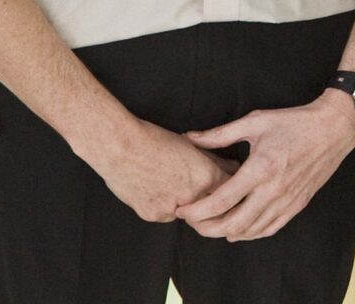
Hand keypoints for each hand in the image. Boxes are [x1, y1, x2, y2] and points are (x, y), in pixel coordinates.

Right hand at [80, 118, 236, 222]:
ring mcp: (173, 209)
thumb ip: (214, 160)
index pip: (231, 189)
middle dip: (214, 200)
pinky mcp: (153, 215)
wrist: (121, 147)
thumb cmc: (156, 140)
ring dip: (191, 204)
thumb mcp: (192, 145)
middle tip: (208, 190)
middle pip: (213, 205)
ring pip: (190, 213)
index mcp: (207, 176)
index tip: (234, 186)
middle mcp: (193, 196)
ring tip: (178, 185)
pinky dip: (169, 206)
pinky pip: (168, 214)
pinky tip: (161, 190)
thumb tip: (233, 166)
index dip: (233, 187)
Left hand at [177, 91, 354, 240]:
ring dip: (226, 233)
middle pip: (232, 224)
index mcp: (260, 169)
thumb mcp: (256, 122)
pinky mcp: (297, 205)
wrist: (334, 128)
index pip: (220, 202)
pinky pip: (268, 229)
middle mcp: (273, 190)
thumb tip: (191, 138)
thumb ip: (220, 134)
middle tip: (193, 221)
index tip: (183, 209)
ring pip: (249, 231)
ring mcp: (287, 201)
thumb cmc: (295, 122)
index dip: (196, 211)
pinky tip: (239, 229)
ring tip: (211, 224)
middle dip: (206, 228)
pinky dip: (249, 234)